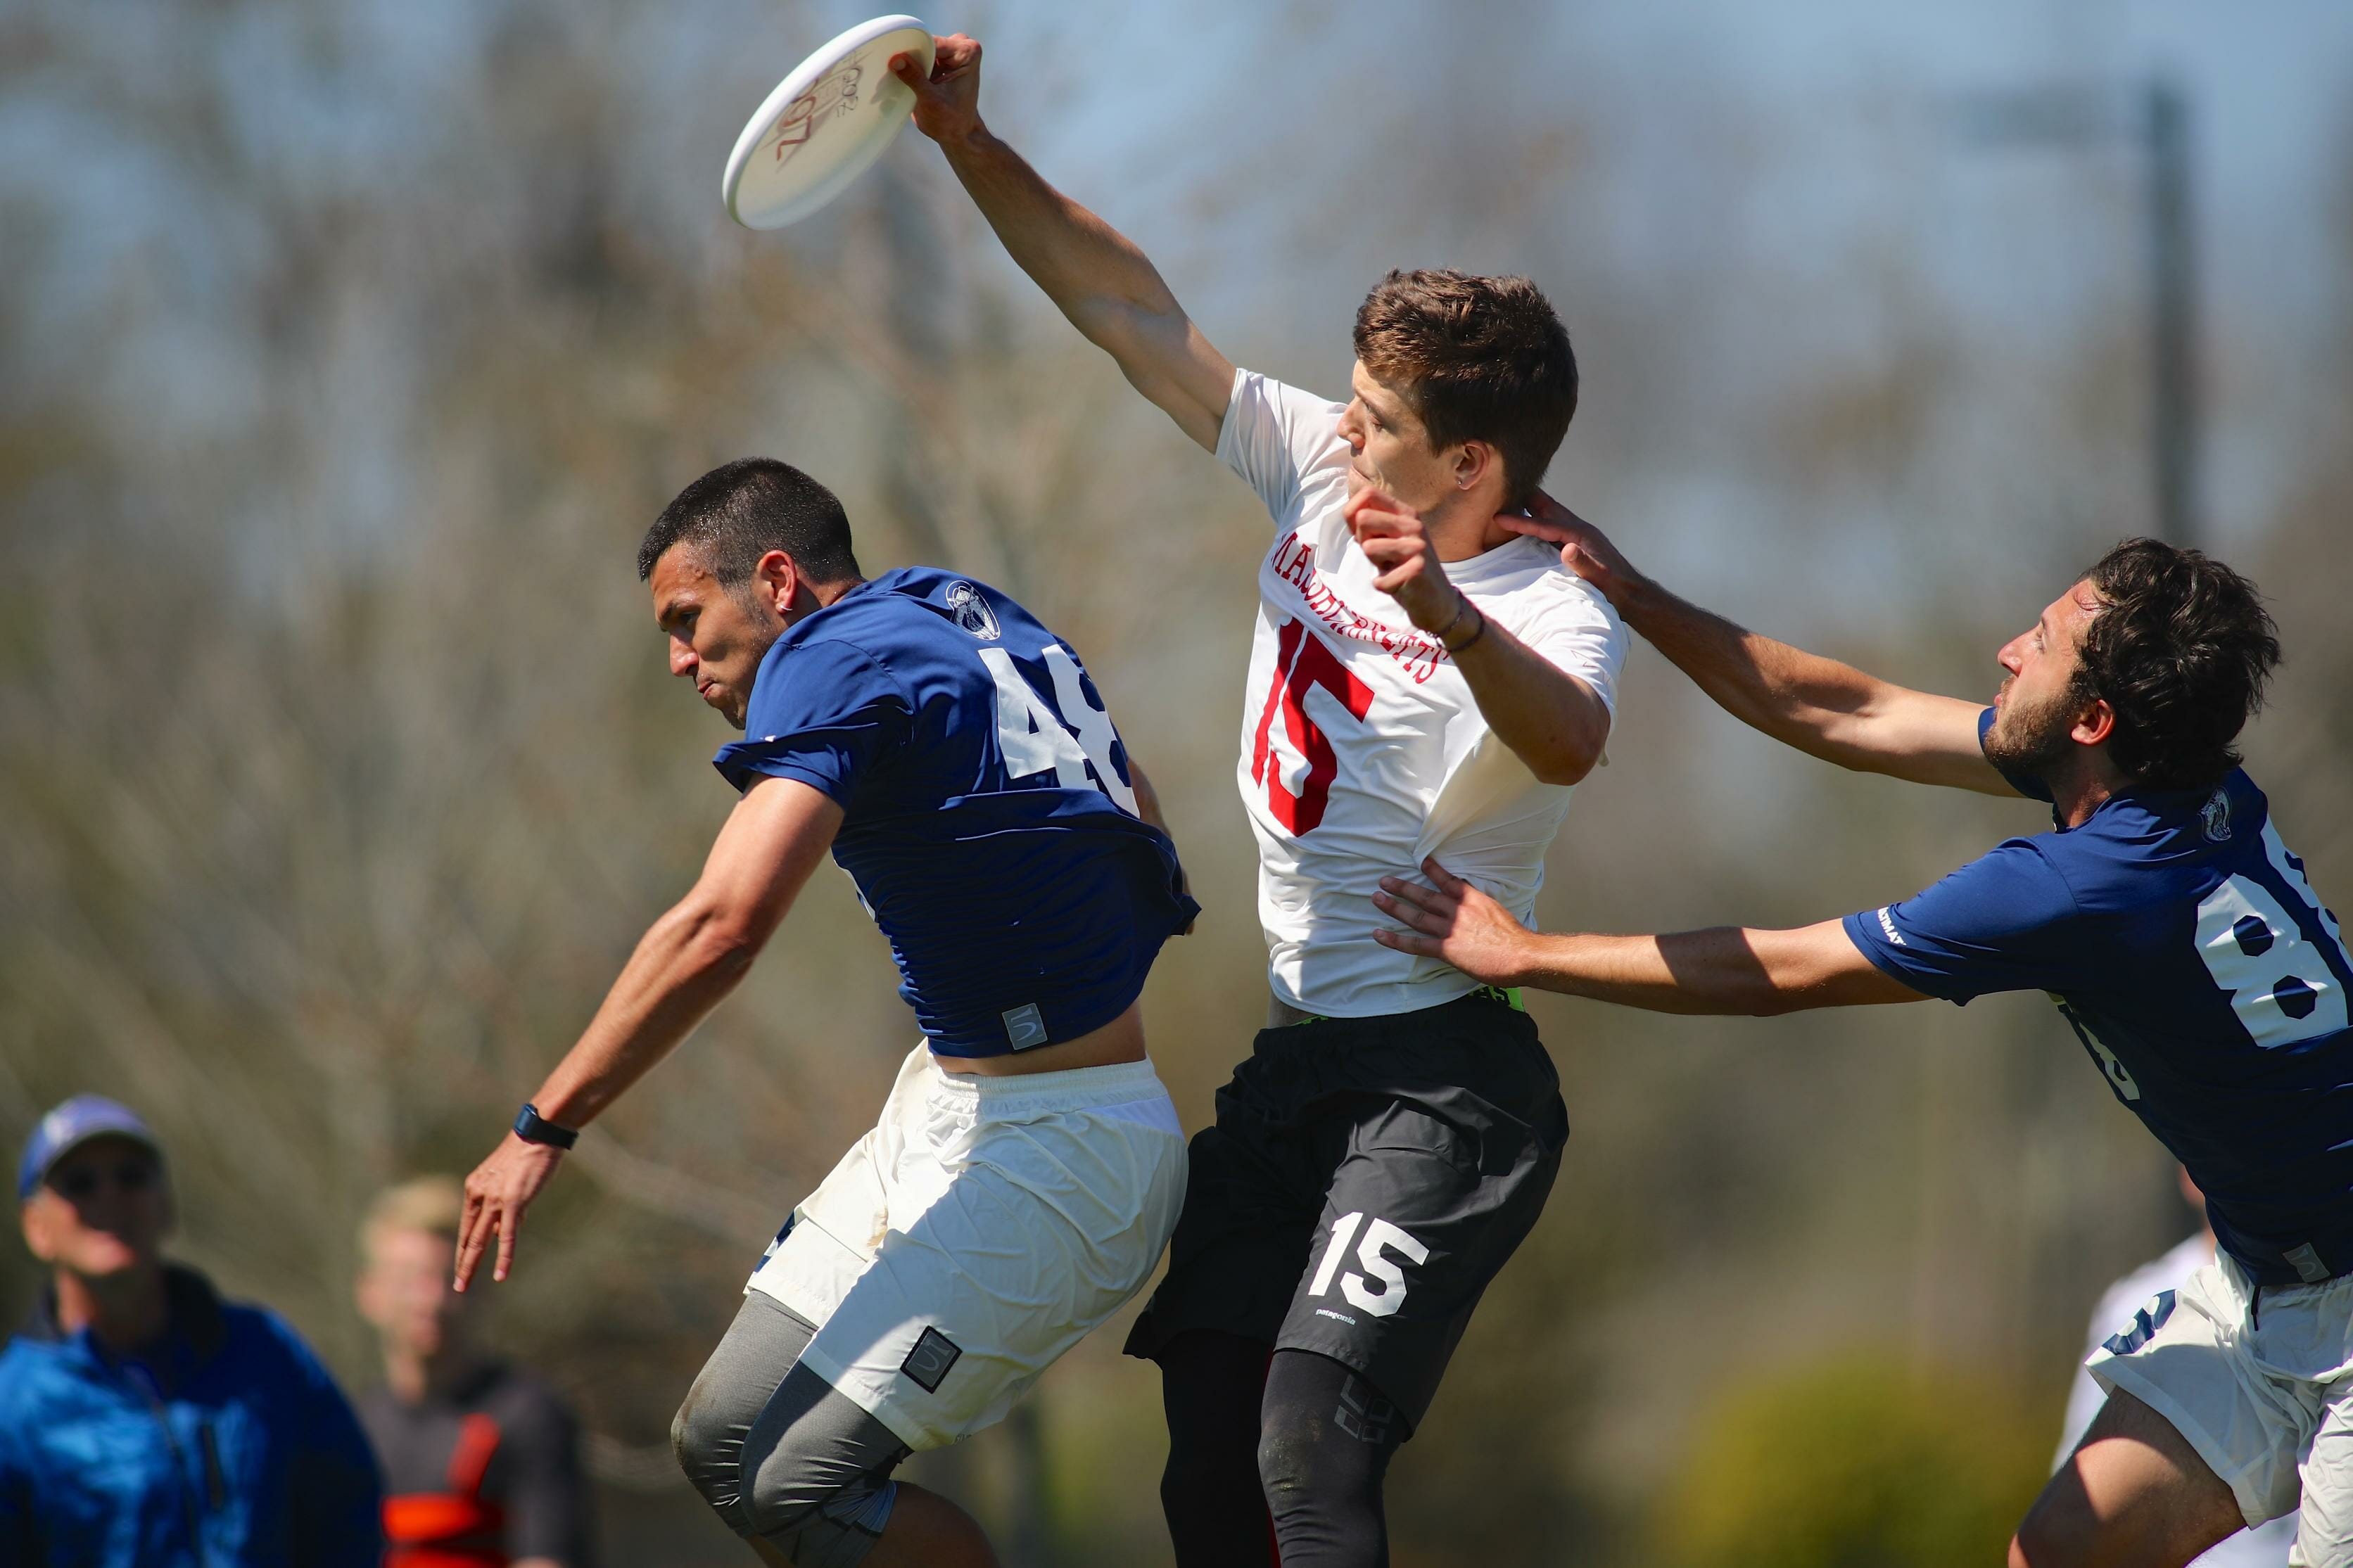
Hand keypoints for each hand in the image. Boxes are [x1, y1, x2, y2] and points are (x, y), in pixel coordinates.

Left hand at [454, 1133, 565, 1290]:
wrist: (539, 1132)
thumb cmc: (528, 1152)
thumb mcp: (509, 1179)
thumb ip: (506, 1203)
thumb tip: (509, 1225)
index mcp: (475, 1187)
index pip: (467, 1226)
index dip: (463, 1248)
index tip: (461, 1265)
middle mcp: (479, 1194)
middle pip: (468, 1237)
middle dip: (462, 1263)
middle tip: (457, 1286)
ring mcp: (495, 1199)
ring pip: (479, 1240)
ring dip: (471, 1266)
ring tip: (463, 1286)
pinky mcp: (513, 1202)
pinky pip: (506, 1236)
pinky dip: (503, 1258)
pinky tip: (500, 1275)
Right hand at [891, 33, 983, 143]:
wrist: (959, 134)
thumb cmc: (953, 121)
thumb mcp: (931, 101)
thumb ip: (914, 78)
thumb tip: (897, 60)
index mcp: (967, 52)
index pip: (932, 43)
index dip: (914, 51)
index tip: (897, 60)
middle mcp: (961, 48)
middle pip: (925, 43)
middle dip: (911, 56)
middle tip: (898, 71)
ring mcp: (950, 53)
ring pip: (920, 48)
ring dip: (909, 62)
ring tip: (902, 77)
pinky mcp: (939, 61)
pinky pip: (919, 56)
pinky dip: (911, 66)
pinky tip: (904, 77)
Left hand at [1344, 486, 1460, 633]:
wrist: (1436, 600)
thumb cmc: (1404, 569)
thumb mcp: (1387, 540)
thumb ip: (1370, 524)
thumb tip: (1349, 505)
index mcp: (1405, 513)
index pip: (1368, 493)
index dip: (1353, 515)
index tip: (1365, 535)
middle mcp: (1413, 524)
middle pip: (1362, 518)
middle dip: (1363, 542)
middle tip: (1382, 556)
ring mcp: (1417, 545)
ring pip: (1368, 547)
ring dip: (1376, 565)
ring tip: (1394, 569)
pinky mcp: (1417, 568)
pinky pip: (1379, 579)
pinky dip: (1384, 586)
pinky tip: (1401, 585)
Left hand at [1372, 858, 1536, 984]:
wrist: (1520, 955)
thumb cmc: (1514, 938)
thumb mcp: (1497, 912)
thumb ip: (1482, 908)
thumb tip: (1476, 909)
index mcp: (1472, 899)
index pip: (1448, 881)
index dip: (1433, 870)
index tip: (1421, 860)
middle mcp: (1457, 910)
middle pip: (1424, 896)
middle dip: (1402, 887)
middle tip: (1384, 881)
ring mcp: (1450, 929)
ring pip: (1415, 916)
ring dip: (1394, 907)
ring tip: (1377, 899)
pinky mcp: (1446, 949)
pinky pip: (1415, 943)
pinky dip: (1395, 939)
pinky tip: (1380, 934)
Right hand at [1499, 491, 1641, 605]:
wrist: (1630, 591)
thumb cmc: (1615, 586)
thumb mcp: (1599, 576)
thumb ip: (1582, 563)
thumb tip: (1566, 548)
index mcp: (1580, 534)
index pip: (1544, 524)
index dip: (1520, 520)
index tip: (1498, 516)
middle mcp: (1579, 529)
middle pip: (1547, 507)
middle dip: (1525, 497)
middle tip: (1501, 485)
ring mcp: (1578, 534)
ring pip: (1550, 514)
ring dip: (1531, 506)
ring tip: (1510, 498)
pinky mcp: (1576, 542)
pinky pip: (1552, 525)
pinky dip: (1537, 519)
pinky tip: (1529, 523)